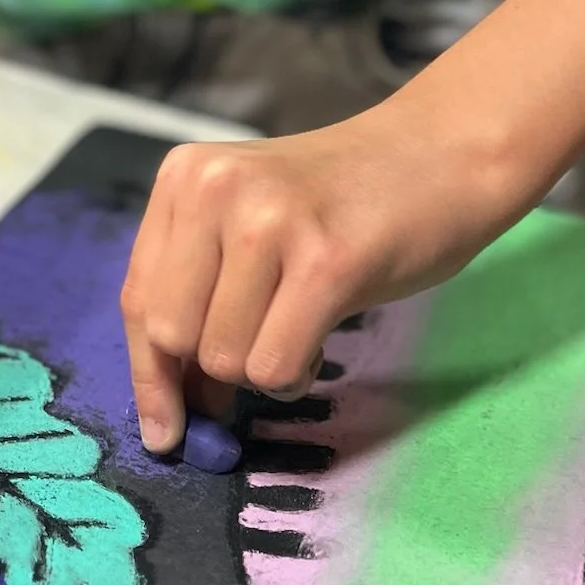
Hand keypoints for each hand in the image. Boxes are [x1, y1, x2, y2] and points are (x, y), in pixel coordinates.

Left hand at [121, 97, 529, 449]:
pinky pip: (275, 366)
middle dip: (209, 374)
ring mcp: (270, 223)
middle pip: (173, 337)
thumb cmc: (343, 201)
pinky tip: (319, 340)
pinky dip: (295, 375)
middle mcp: (215, 191)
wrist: (445, 152)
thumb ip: (200, 291)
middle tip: (255, 363)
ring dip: (261, 370)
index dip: (149, 375)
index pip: (139, 299)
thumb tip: (175, 403)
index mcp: (184, 178)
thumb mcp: (249, 220)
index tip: (162, 431)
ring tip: (301, 327)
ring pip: (224, 359)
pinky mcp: (326, 263)